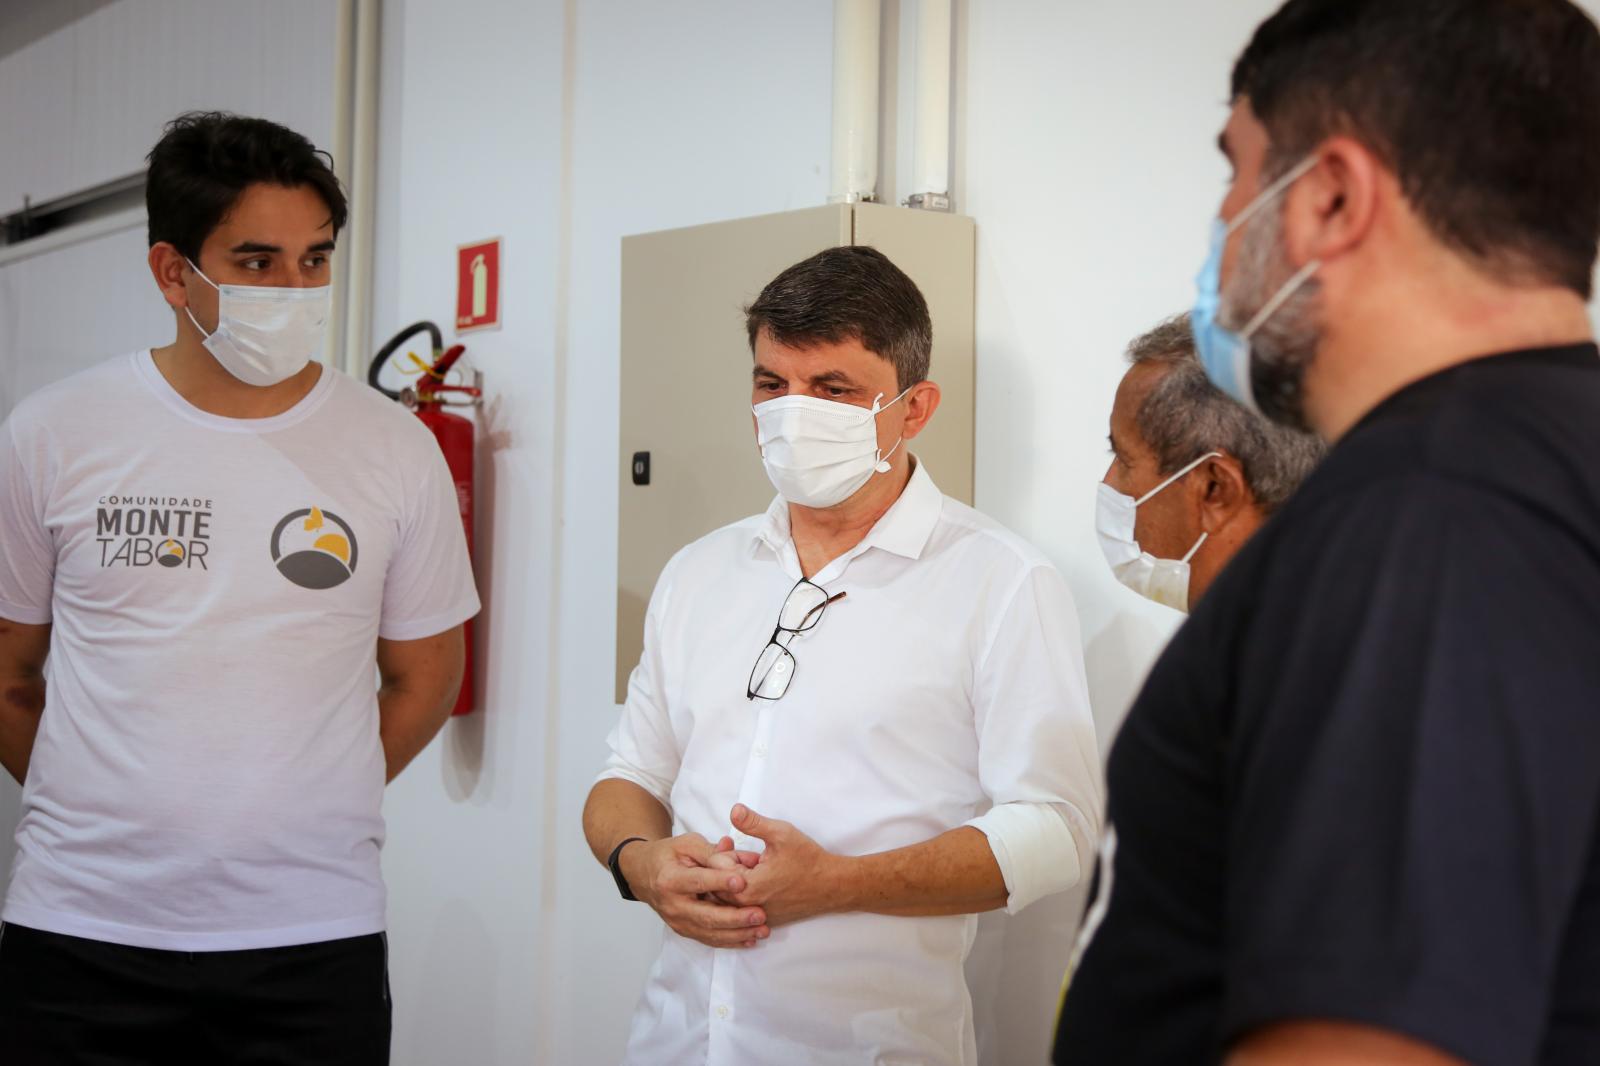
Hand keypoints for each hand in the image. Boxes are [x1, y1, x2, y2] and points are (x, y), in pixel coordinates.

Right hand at [621, 833, 770, 948]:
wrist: (644, 874)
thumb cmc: (668, 855)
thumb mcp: (687, 844)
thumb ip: (712, 851)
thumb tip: (737, 855)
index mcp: (670, 879)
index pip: (698, 881)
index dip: (720, 882)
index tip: (742, 882)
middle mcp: (673, 905)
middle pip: (706, 915)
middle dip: (735, 917)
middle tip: (760, 914)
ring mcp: (678, 921)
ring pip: (710, 932)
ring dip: (738, 934)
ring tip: (762, 930)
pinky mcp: (685, 930)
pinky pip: (710, 939)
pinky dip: (731, 941)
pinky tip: (750, 939)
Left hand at [725, 804, 846, 927]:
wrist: (832, 886)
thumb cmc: (808, 861)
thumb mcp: (781, 834)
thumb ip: (753, 822)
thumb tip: (733, 810)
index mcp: (746, 888)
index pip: (714, 867)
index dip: (725, 851)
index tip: (740, 845)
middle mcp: (746, 908)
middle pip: (717, 884)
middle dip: (728, 866)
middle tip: (751, 856)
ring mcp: (754, 917)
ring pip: (729, 896)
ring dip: (737, 879)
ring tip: (757, 867)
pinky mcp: (763, 920)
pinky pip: (742, 907)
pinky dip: (746, 892)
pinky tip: (763, 881)